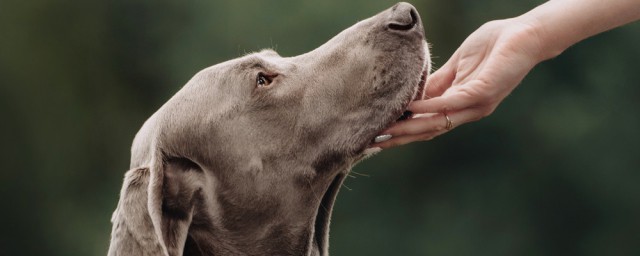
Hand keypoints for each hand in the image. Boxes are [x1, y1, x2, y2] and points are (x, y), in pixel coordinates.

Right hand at [374, 18, 544, 147]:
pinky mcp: (482, 91)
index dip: (404, 132)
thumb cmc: (493, 45)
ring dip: (410, 129)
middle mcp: (469, 111)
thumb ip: (437, 83)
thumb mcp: (457, 67)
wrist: (525, 33)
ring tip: (386, 130)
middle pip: (429, 131)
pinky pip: (450, 103)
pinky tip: (410, 108)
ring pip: (438, 123)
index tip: (378, 135)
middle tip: (373, 143)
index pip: (428, 125)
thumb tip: (411, 97)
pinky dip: (428, 107)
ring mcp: (476, 104)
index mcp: (462, 105)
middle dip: (401, 138)